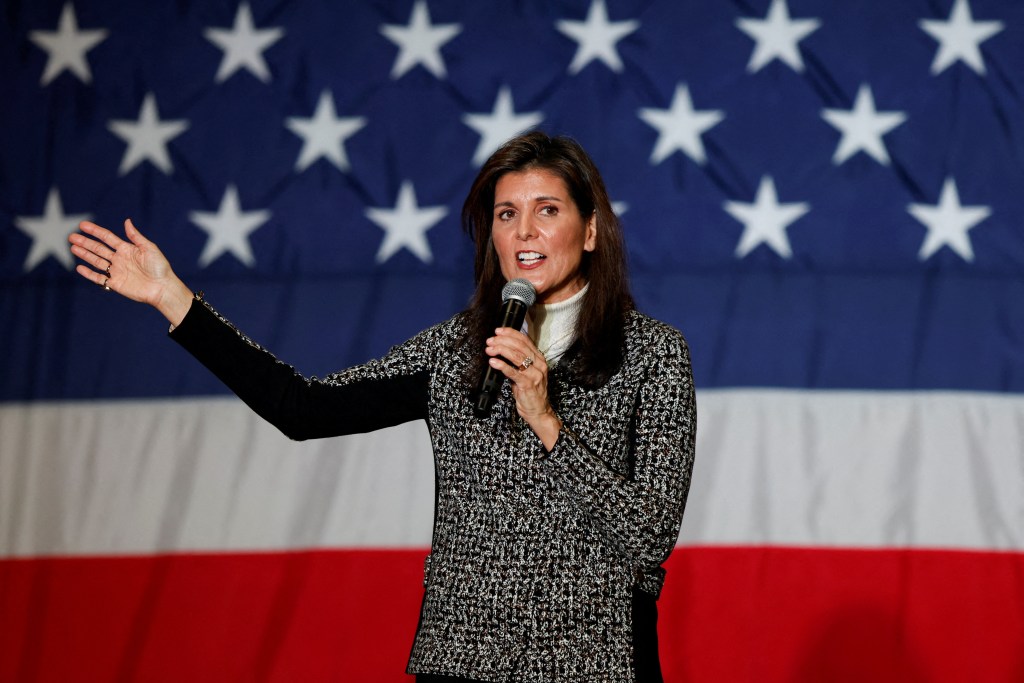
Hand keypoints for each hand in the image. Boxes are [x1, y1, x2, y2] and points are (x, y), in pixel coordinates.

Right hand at [68, 219, 193, 325]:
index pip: (107, 237)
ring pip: (96, 261)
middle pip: (98, 248)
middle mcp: (119, 259)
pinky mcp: (115, 283)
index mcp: (127, 249)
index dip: (95, 231)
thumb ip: (135, 236)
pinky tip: (79, 267)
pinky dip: (88, 273)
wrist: (162, 288)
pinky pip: (98, 278)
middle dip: (85, 242)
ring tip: (72, 247)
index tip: (83, 225)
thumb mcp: (149, 248)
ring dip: (84, 254)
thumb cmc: (159, 267)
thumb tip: (126, 221)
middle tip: (71, 236)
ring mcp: (116, 271)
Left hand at [486, 327, 561, 449]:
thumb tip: (501, 349)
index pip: (525, 340)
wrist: (538, 411)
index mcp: (539, 359)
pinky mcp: (528, 384)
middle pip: (520, 346)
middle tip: (490, 341)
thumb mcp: (526, 373)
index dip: (511, 333)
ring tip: (490, 349)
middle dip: (503, 341)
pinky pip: (513, 372)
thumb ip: (517, 361)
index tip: (498, 331)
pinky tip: (493, 362)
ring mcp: (535, 374)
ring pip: (517, 356)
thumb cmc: (530, 392)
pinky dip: (502, 365)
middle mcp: (539, 364)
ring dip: (501, 350)